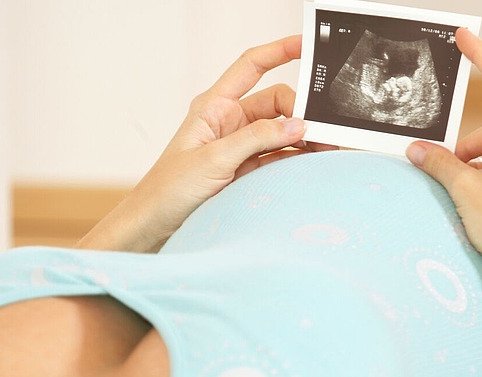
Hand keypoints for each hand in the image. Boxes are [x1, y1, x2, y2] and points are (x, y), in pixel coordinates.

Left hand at [80, 35, 325, 251]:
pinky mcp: (246, 170)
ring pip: (281, 132)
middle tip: (322, 129)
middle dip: (300, 111)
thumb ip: (257, 138)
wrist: (155, 226)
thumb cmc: (168, 190)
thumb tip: (297, 124)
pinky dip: (296, 158)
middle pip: (276, 102)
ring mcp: (240, 147)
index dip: (279, 51)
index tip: (306, 45)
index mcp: (214, 106)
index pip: (251, 66)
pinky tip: (312, 163)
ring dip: (303, 138)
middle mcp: (228, 121)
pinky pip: (279, 156)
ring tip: (326, 149)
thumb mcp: (214, 159)